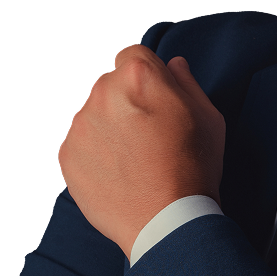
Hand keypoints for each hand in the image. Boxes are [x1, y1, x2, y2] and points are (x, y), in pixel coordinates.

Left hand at [59, 44, 225, 259]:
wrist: (167, 221)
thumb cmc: (194, 166)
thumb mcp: (209, 116)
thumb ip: (187, 82)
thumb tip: (172, 65)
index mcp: (138, 77)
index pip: (134, 54)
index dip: (149, 76)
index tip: (158, 99)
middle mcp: (102, 94)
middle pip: (111, 84)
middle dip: (127, 100)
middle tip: (150, 133)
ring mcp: (80, 126)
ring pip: (94, 114)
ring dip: (110, 126)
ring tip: (135, 158)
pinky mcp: (67, 156)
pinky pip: (81, 143)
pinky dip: (96, 153)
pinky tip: (120, 173)